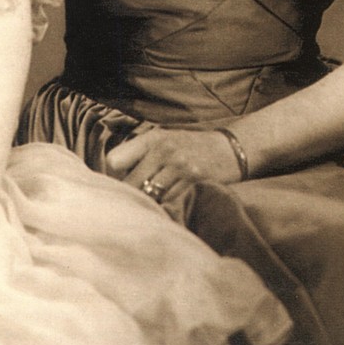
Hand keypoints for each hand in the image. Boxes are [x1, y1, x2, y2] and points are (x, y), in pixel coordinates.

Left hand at [106, 125, 241, 201]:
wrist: (230, 149)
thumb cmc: (191, 147)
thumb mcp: (164, 140)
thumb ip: (140, 153)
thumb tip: (113, 176)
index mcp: (151, 139)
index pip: (114, 160)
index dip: (115, 175)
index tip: (122, 182)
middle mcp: (163, 150)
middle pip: (130, 182)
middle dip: (131, 194)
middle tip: (136, 199)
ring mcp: (179, 165)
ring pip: (149, 195)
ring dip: (150, 202)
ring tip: (154, 202)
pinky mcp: (194, 179)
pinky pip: (169, 201)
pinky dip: (167, 205)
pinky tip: (170, 202)